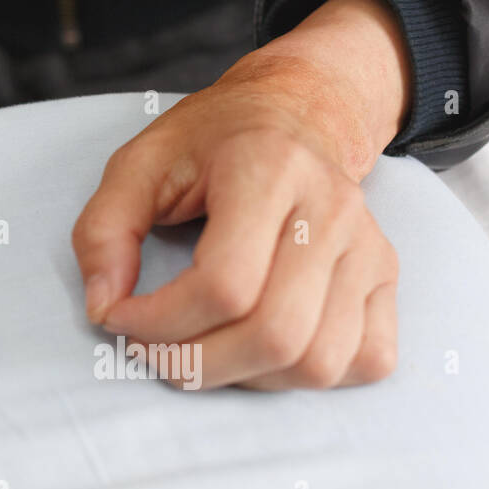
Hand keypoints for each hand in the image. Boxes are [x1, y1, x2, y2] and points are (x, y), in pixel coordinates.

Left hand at [73, 0, 411, 389]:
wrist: (297, 111)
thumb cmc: (211, 141)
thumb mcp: (137, 163)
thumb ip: (102, 231)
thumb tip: (103, 306)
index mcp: (267, 170)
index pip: (223, 286)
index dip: (159, 322)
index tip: (118, 316)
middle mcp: (330, 210)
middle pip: (275, 335)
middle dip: (196, 362)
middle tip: (152, 349)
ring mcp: (368, 246)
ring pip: (320, 362)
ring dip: (246, 377)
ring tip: (201, 349)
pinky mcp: (386, 276)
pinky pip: (368, 361)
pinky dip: (306, 376)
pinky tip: (258, 349)